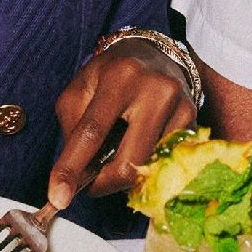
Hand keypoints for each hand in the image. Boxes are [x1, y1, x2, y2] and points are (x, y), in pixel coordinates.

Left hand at [48, 39, 197, 208]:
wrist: (153, 53)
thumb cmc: (111, 74)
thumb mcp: (81, 89)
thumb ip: (73, 129)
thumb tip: (76, 175)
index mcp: (119, 77)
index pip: (92, 131)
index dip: (72, 168)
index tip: (58, 198)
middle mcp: (155, 89)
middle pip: (127, 162)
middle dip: (103, 183)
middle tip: (91, 181)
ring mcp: (180, 105)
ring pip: (146, 168)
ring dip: (123, 172)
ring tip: (116, 151)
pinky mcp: (194, 120)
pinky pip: (163, 162)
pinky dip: (144, 163)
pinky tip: (137, 144)